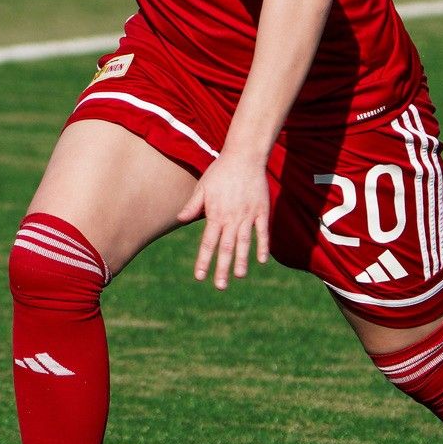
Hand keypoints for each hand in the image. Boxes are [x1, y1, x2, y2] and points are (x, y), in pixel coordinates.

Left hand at [176, 154, 271, 289]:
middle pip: (226, 248)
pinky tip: (261, 260)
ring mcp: (247, 215)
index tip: (200, 276)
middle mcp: (231, 218)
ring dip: (241, 260)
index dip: (204, 260)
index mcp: (215, 214)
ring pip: (244, 242)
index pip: (208, 243)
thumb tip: (179, 218)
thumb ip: (192, 205)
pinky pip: (262, 232)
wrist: (244, 156)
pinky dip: (263, 245)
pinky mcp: (261, 210)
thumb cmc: (220, 171)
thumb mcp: (202, 187)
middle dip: (222, 268)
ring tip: (239, 276)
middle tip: (220, 286)